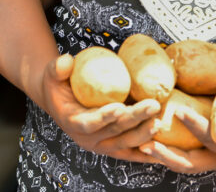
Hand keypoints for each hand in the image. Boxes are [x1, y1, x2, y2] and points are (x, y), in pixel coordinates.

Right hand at [39, 54, 161, 162]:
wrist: (61, 102)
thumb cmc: (58, 86)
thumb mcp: (52, 74)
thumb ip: (57, 68)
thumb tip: (66, 60)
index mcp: (73, 122)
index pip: (89, 123)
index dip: (104, 117)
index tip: (119, 107)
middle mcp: (88, 139)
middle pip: (114, 132)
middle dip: (135, 119)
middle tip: (153, 105)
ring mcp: (102, 145)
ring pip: (126, 143)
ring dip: (144, 134)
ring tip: (160, 120)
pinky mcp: (113, 146)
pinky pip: (132, 152)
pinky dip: (147, 153)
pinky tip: (163, 151)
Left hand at [139, 91, 215, 173]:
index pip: (209, 138)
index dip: (194, 125)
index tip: (179, 110)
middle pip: (189, 163)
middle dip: (166, 155)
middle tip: (146, 143)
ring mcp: (215, 160)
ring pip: (184, 164)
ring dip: (163, 158)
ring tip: (140, 147)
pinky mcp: (212, 157)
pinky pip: (187, 159)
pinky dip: (170, 155)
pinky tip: (152, 145)